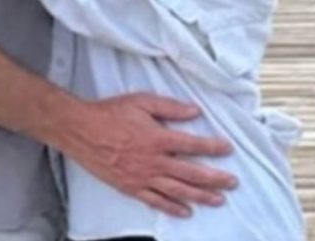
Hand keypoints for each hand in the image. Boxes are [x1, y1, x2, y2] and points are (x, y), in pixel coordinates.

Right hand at [52, 93, 235, 218]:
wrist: (81, 130)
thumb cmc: (111, 113)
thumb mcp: (142, 101)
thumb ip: (170, 107)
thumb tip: (195, 111)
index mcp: (158, 138)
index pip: (193, 145)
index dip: (213, 148)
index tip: (228, 149)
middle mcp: (153, 161)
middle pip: (191, 173)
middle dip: (215, 179)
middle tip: (233, 182)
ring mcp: (142, 177)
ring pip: (177, 191)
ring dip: (200, 197)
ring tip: (219, 200)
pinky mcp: (130, 187)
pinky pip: (155, 201)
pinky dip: (172, 208)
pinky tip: (186, 212)